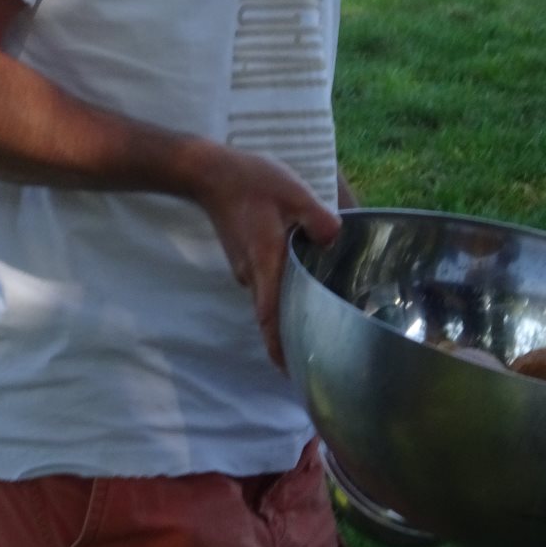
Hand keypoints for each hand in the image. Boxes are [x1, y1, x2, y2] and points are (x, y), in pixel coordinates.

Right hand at [192, 145, 340, 368]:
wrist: (210, 173)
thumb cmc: (250, 182)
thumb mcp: (292, 192)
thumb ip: (317, 218)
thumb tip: (335, 238)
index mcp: (266, 262)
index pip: (271, 316)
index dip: (280, 347)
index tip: (291, 373)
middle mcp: (252, 274)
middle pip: (272, 315)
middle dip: (291, 335)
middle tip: (319, 351)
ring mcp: (245, 268)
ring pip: (270, 298)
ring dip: (288, 311)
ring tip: (318, 318)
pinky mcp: (244, 258)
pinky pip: (265, 283)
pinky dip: (281, 292)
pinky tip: (302, 283)